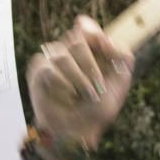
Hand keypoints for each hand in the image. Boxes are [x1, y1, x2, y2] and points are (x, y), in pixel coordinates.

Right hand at [27, 16, 133, 159]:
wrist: (77, 132)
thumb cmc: (98, 108)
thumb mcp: (120, 81)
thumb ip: (122, 55)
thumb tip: (105, 37)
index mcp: (88, 49)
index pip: (86, 27)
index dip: (94, 33)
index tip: (105, 49)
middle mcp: (68, 50)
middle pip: (77, 39)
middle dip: (91, 66)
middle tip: (97, 87)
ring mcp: (51, 60)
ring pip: (63, 55)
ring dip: (80, 79)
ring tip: (86, 95)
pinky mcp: (38, 72)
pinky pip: (49, 70)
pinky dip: (64, 85)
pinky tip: (69, 96)